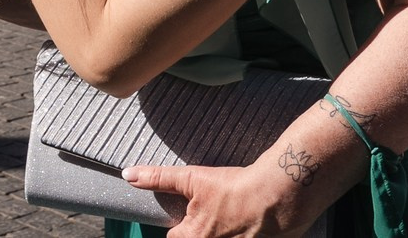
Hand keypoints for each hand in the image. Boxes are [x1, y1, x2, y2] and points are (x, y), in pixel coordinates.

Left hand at [123, 162, 311, 237]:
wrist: (280, 194)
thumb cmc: (236, 187)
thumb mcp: (192, 178)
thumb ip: (158, 179)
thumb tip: (127, 175)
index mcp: (195, 237)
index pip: (175, 237)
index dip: (179, 226)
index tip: (188, 217)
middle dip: (202, 230)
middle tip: (214, 214)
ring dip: (224, 231)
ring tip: (232, 217)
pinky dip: (241, 233)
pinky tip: (248, 225)